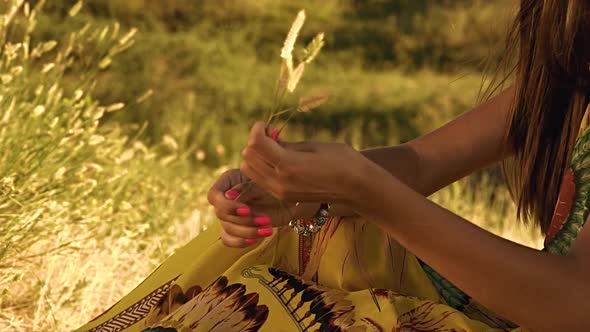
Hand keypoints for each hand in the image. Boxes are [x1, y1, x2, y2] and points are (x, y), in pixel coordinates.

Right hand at [207, 168, 298, 247]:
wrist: (288, 198)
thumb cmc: (275, 186)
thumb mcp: (263, 184)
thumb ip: (247, 189)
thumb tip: (229, 196)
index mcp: (228, 181)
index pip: (214, 196)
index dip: (228, 205)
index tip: (247, 210)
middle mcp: (224, 198)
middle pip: (221, 215)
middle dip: (244, 220)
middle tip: (266, 220)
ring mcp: (229, 214)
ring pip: (227, 228)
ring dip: (247, 232)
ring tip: (268, 230)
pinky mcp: (235, 228)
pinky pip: (229, 239)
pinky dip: (240, 242)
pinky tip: (255, 241)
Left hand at [239, 122, 383, 209]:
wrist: (357, 188)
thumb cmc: (341, 160)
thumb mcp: (312, 146)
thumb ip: (286, 145)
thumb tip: (268, 139)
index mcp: (288, 165)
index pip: (256, 144)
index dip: (257, 129)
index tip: (267, 124)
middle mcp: (279, 182)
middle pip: (248, 158)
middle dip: (254, 142)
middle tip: (270, 135)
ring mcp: (280, 192)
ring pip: (250, 170)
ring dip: (256, 156)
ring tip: (273, 148)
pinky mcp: (284, 197)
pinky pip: (260, 180)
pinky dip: (262, 167)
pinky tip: (278, 160)